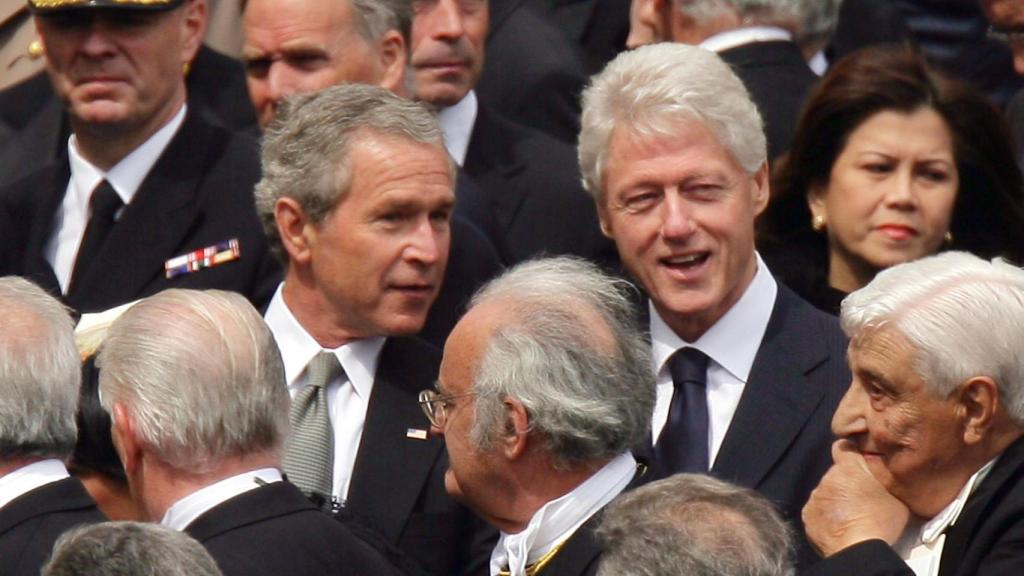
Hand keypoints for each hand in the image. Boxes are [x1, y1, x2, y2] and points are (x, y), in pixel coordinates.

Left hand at [803, 439, 910, 556]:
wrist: (857, 549)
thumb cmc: (880, 521)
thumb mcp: (895, 495)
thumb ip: (884, 480)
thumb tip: (881, 476)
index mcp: (848, 468)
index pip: (843, 447)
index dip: (849, 453)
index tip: (856, 461)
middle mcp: (827, 478)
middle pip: (836, 475)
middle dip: (846, 484)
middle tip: (860, 500)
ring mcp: (814, 497)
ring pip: (825, 493)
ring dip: (835, 501)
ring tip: (850, 518)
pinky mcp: (806, 515)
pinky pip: (817, 510)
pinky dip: (825, 516)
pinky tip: (838, 527)